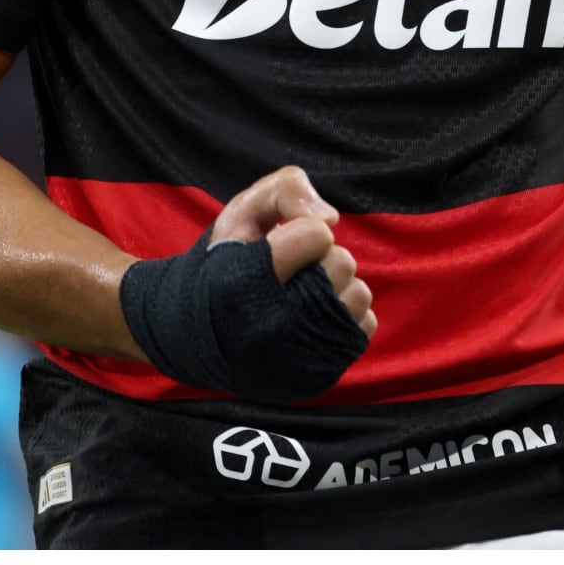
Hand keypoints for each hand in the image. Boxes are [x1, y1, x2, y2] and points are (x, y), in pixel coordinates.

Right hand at [210, 163, 374, 340]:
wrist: (199, 334)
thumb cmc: (224, 263)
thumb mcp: (241, 211)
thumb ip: (285, 190)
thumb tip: (332, 218)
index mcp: (242, 283)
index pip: (316, 236)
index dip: (303, 231)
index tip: (280, 244)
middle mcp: (269, 328)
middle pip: (342, 263)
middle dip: (321, 257)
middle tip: (291, 271)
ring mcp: (295, 356)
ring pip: (358, 294)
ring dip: (337, 286)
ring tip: (303, 294)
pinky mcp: (316, 374)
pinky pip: (364, 325)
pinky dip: (346, 314)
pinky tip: (316, 316)